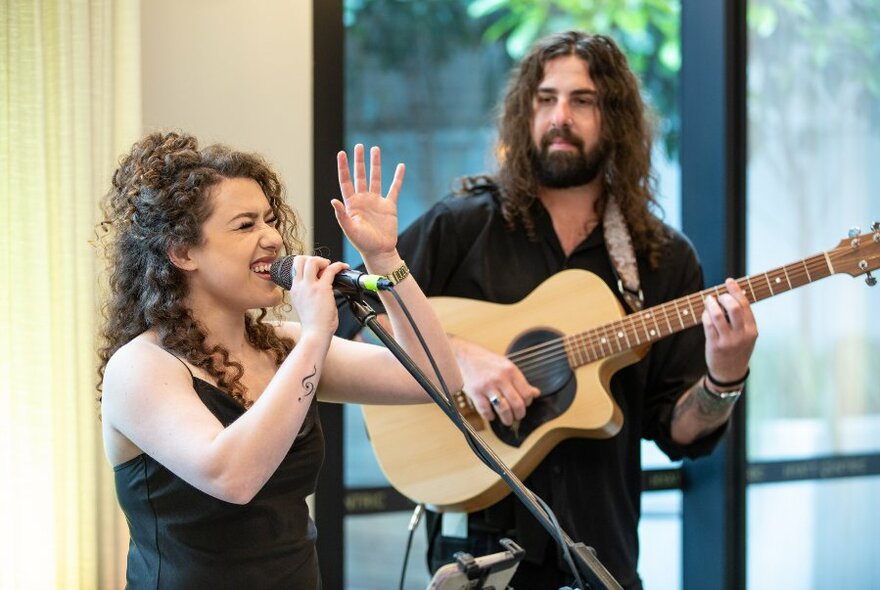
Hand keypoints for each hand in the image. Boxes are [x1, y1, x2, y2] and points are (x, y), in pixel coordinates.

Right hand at [287, 255, 347, 337]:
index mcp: (294, 290)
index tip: (316, 269)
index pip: (295, 267)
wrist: (315, 334)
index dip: (305, 263)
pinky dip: (338, 266)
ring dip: (323, 260)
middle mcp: (300, 286)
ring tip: (330, 267)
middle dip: (313, 259)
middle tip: (323, 266)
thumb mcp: (304, 306)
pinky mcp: (322, 289)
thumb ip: (309, 294)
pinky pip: (330, 270)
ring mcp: (310, 287)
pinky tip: (343, 267)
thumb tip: (322, 288)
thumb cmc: (313, 325)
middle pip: (300, 260)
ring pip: (312, 261)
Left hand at [332, 144, 403, 264]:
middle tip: (359, 146)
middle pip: (360, 175)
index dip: (343, 167)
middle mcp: (363, 200)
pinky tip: (400, 166)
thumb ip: (342, 215)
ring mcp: (376, 201)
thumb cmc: (362, 243)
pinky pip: (394, 188)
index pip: (346, 181)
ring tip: (375, 149)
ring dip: (375, 164)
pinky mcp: (389, 206)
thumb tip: (334, 200)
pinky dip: (398, 178)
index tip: (341, 153)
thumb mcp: (350, 229)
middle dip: (359, 161)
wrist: (380, 251)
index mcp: (351, 204)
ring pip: (376, 178)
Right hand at [453, 338, 539, 426]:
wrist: (461, 354)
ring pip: (504, 409)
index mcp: (510, 370)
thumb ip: (519, 380)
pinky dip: (490, 416)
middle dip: (519, 414)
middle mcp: (500, 378)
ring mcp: (487, 386)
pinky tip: (491, 416)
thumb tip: (535, 393)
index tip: (524, 404)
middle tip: (517, 416)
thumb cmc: (484, 359)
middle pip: (517, 404)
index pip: (526, 393)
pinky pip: (486, 410)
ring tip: (507, 420)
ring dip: (507, 419)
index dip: (527, 402)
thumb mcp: (505, 365)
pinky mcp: (475, 392)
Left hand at [702, 278, 757, 386]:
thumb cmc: (738, 349)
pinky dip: (705, 314)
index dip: (736, 290)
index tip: (729, 281)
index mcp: (752, 330)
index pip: (745, 305)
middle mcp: (742, 335)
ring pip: (717, 314)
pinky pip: (707, 324)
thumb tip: (737, 293)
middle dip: (723, 296)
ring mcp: (728, 341)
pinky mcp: (715, 345)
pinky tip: (705, 313)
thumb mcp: (747, 335)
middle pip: (733, 307)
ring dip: (711, 303)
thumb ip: (743, 317)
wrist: (730, 373)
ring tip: (709, 300)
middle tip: (718, 295)